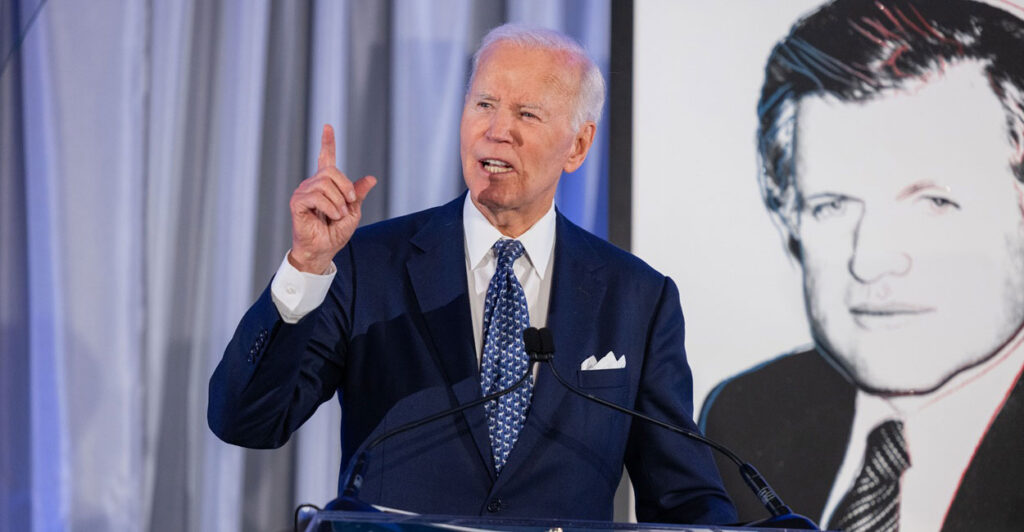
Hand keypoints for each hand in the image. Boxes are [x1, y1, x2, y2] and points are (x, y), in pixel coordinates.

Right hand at [288, 124, 376, 273]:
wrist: (323, 250)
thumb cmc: (335, 233)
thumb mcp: (353, 211)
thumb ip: (358, 194)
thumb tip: (371, 178)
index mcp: (326, 185)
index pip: (325, 158)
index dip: (327, 142)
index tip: (328, 127)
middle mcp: (312, 185)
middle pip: (331, 171)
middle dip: (345, 187)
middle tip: (349, 204)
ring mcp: (303, 192)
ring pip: (325, 184)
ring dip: (338, 202)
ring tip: (338, 215)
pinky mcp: (297, 203)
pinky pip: (317, 196)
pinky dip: (329, 207)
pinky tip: (331, 216)